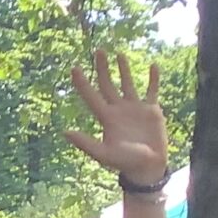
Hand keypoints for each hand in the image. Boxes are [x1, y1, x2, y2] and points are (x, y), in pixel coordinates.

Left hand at [65, 50, 168, 187]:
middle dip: (102, 68)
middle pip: (107, 85)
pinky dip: (153, 79)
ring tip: (119, 54)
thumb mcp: (103, 153)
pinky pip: (152, 90)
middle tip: (98, 51)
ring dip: (123, 69)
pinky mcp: (152, 110)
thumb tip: (64, 131)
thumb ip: (85, 142)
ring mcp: (135, 108)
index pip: (91, 96)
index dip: (82, 83)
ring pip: (127, 84)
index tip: (74, 68)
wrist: (147, 167)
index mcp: (106, 118)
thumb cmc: (124, 162)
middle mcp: (118, 110)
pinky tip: (152, 65)